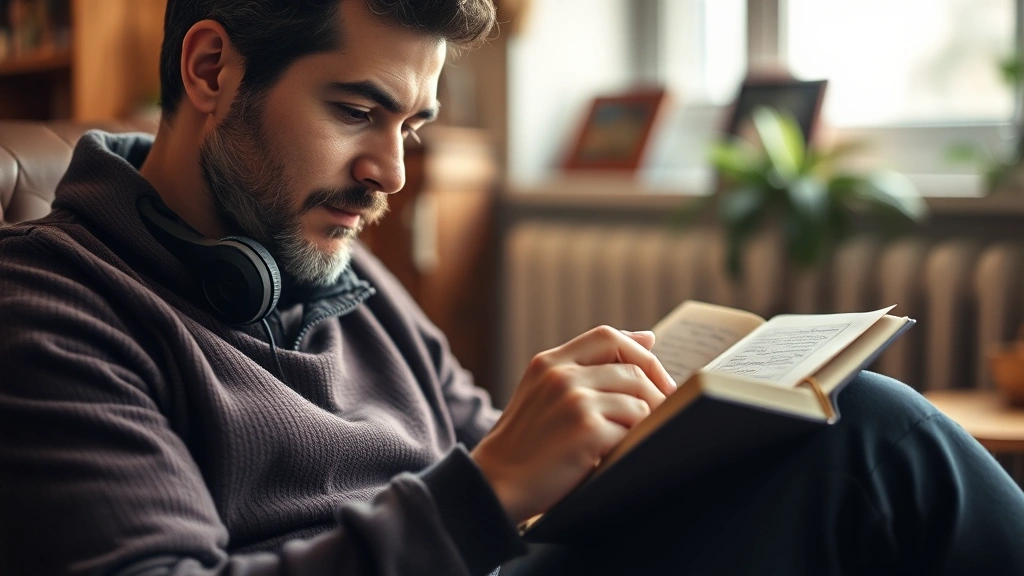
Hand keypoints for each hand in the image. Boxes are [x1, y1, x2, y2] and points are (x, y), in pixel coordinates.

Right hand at [470, 326, 676, 523]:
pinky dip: (636, 441)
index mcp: (550, 362)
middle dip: (657, 392)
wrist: (496, 483)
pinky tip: (624, 452)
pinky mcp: (587, 431)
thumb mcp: (545, 391)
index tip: (655, 377)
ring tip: (639, 436)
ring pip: (639, 400)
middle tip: (664, 413)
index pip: (608, 336)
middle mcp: (561, 375)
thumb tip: (648, 337)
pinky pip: (634, 428)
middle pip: (633, 369)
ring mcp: (574, 402)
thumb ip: (589, 365)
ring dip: (648, 421)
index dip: (640, 353)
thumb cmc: (527, 442)